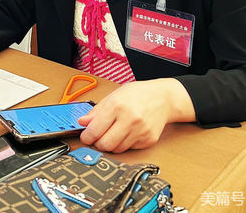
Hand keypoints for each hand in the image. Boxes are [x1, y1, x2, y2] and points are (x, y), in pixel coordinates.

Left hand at [78, 78, 193, 152]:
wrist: (163, 98)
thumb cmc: (137, 94)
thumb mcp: (113, 96)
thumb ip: (95, 111)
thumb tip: (82, 123)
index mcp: (117, 106)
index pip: (95, 130)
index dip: (86, 137)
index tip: (85, 137)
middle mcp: (130, 119)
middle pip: (105, 144)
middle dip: (97, 143)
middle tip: (97, 138)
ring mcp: (141, 131)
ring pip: (117, 149)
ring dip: (111, 145)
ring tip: (112, 133)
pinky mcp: (148, 140)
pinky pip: (129, 149)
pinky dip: (124, 144)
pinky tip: (126, 133)